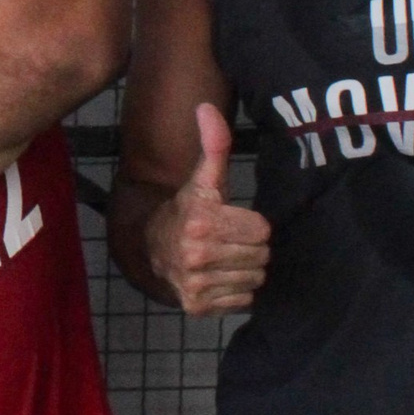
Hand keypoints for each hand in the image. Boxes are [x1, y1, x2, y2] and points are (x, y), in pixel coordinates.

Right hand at [145, 102, 271, 316]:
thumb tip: (206, 107)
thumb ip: (214, 144)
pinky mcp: (197, 307)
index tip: (233, 222)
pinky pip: (243, 301)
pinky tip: (219, 278)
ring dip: (245, 270)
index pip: (262, 230)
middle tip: (230, 242)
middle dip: (250, 249)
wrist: (151, 248)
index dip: (252, 225)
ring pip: (255, 279)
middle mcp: (197, 254)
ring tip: (225, 259)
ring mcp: (196, 284)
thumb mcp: (203, 178)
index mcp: (202, 220)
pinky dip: (236, 292)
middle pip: (261, 257)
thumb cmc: (188, 211)